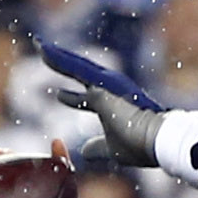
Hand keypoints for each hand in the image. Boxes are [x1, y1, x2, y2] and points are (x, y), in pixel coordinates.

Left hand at [41, 39, 164, 167]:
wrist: (158, 139)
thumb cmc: (140, 146)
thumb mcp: (113, 149)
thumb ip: (98, 148)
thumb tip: (83, 152)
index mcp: (112, 105)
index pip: (87, 99)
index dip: (72, 98)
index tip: (59, 95)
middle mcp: (110, 89)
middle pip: (80, 74)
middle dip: (62, 64)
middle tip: (44, 52)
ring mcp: (106, 83)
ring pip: (75, 65)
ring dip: (56, 55)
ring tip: (39, 45)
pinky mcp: (101, 83)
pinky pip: (73, 66)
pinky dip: (57, 58)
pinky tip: (42, 48)